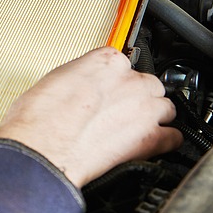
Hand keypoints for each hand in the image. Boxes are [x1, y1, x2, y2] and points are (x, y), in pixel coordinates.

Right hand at [0, 47, 181, 187]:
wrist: (40, 150)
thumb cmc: (37, 121)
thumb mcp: (53, 83)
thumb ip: (79, 81)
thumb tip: (81, 90)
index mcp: (105, 62)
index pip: (124, 64)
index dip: (117, 83)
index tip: (111, 92)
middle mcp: (129, 80)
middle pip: (150, 85)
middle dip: (139, 99)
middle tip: (121, 114)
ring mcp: (144, 109)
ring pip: (166, 108)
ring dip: (155, 119)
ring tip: (135, 131)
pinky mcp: (150, 139)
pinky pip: (174, 137)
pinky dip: (166, 143)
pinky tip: (153, 147)